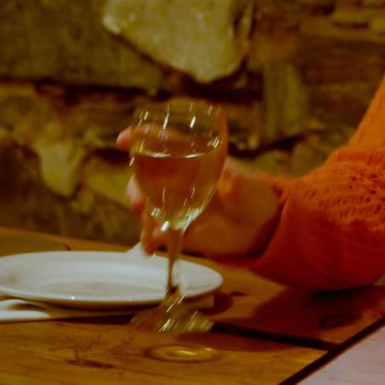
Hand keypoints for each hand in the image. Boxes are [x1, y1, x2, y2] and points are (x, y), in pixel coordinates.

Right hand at [117, 129, 280, 257]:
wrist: (261, 227)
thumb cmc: (253, 194)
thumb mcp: (245, 183)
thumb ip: (234, 179)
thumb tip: (228, 176)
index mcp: (193, 159)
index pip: (163, 143)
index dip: (141, 138)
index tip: (124, 139)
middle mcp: (178, 180)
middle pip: (145, 177)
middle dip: (134, 188)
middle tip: (137, 203)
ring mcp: (176, 205)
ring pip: (147, 206)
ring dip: (143, 217)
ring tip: (153, 232)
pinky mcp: (179, 227)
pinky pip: (157, 232)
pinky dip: (151, 239)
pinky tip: (151, 247)